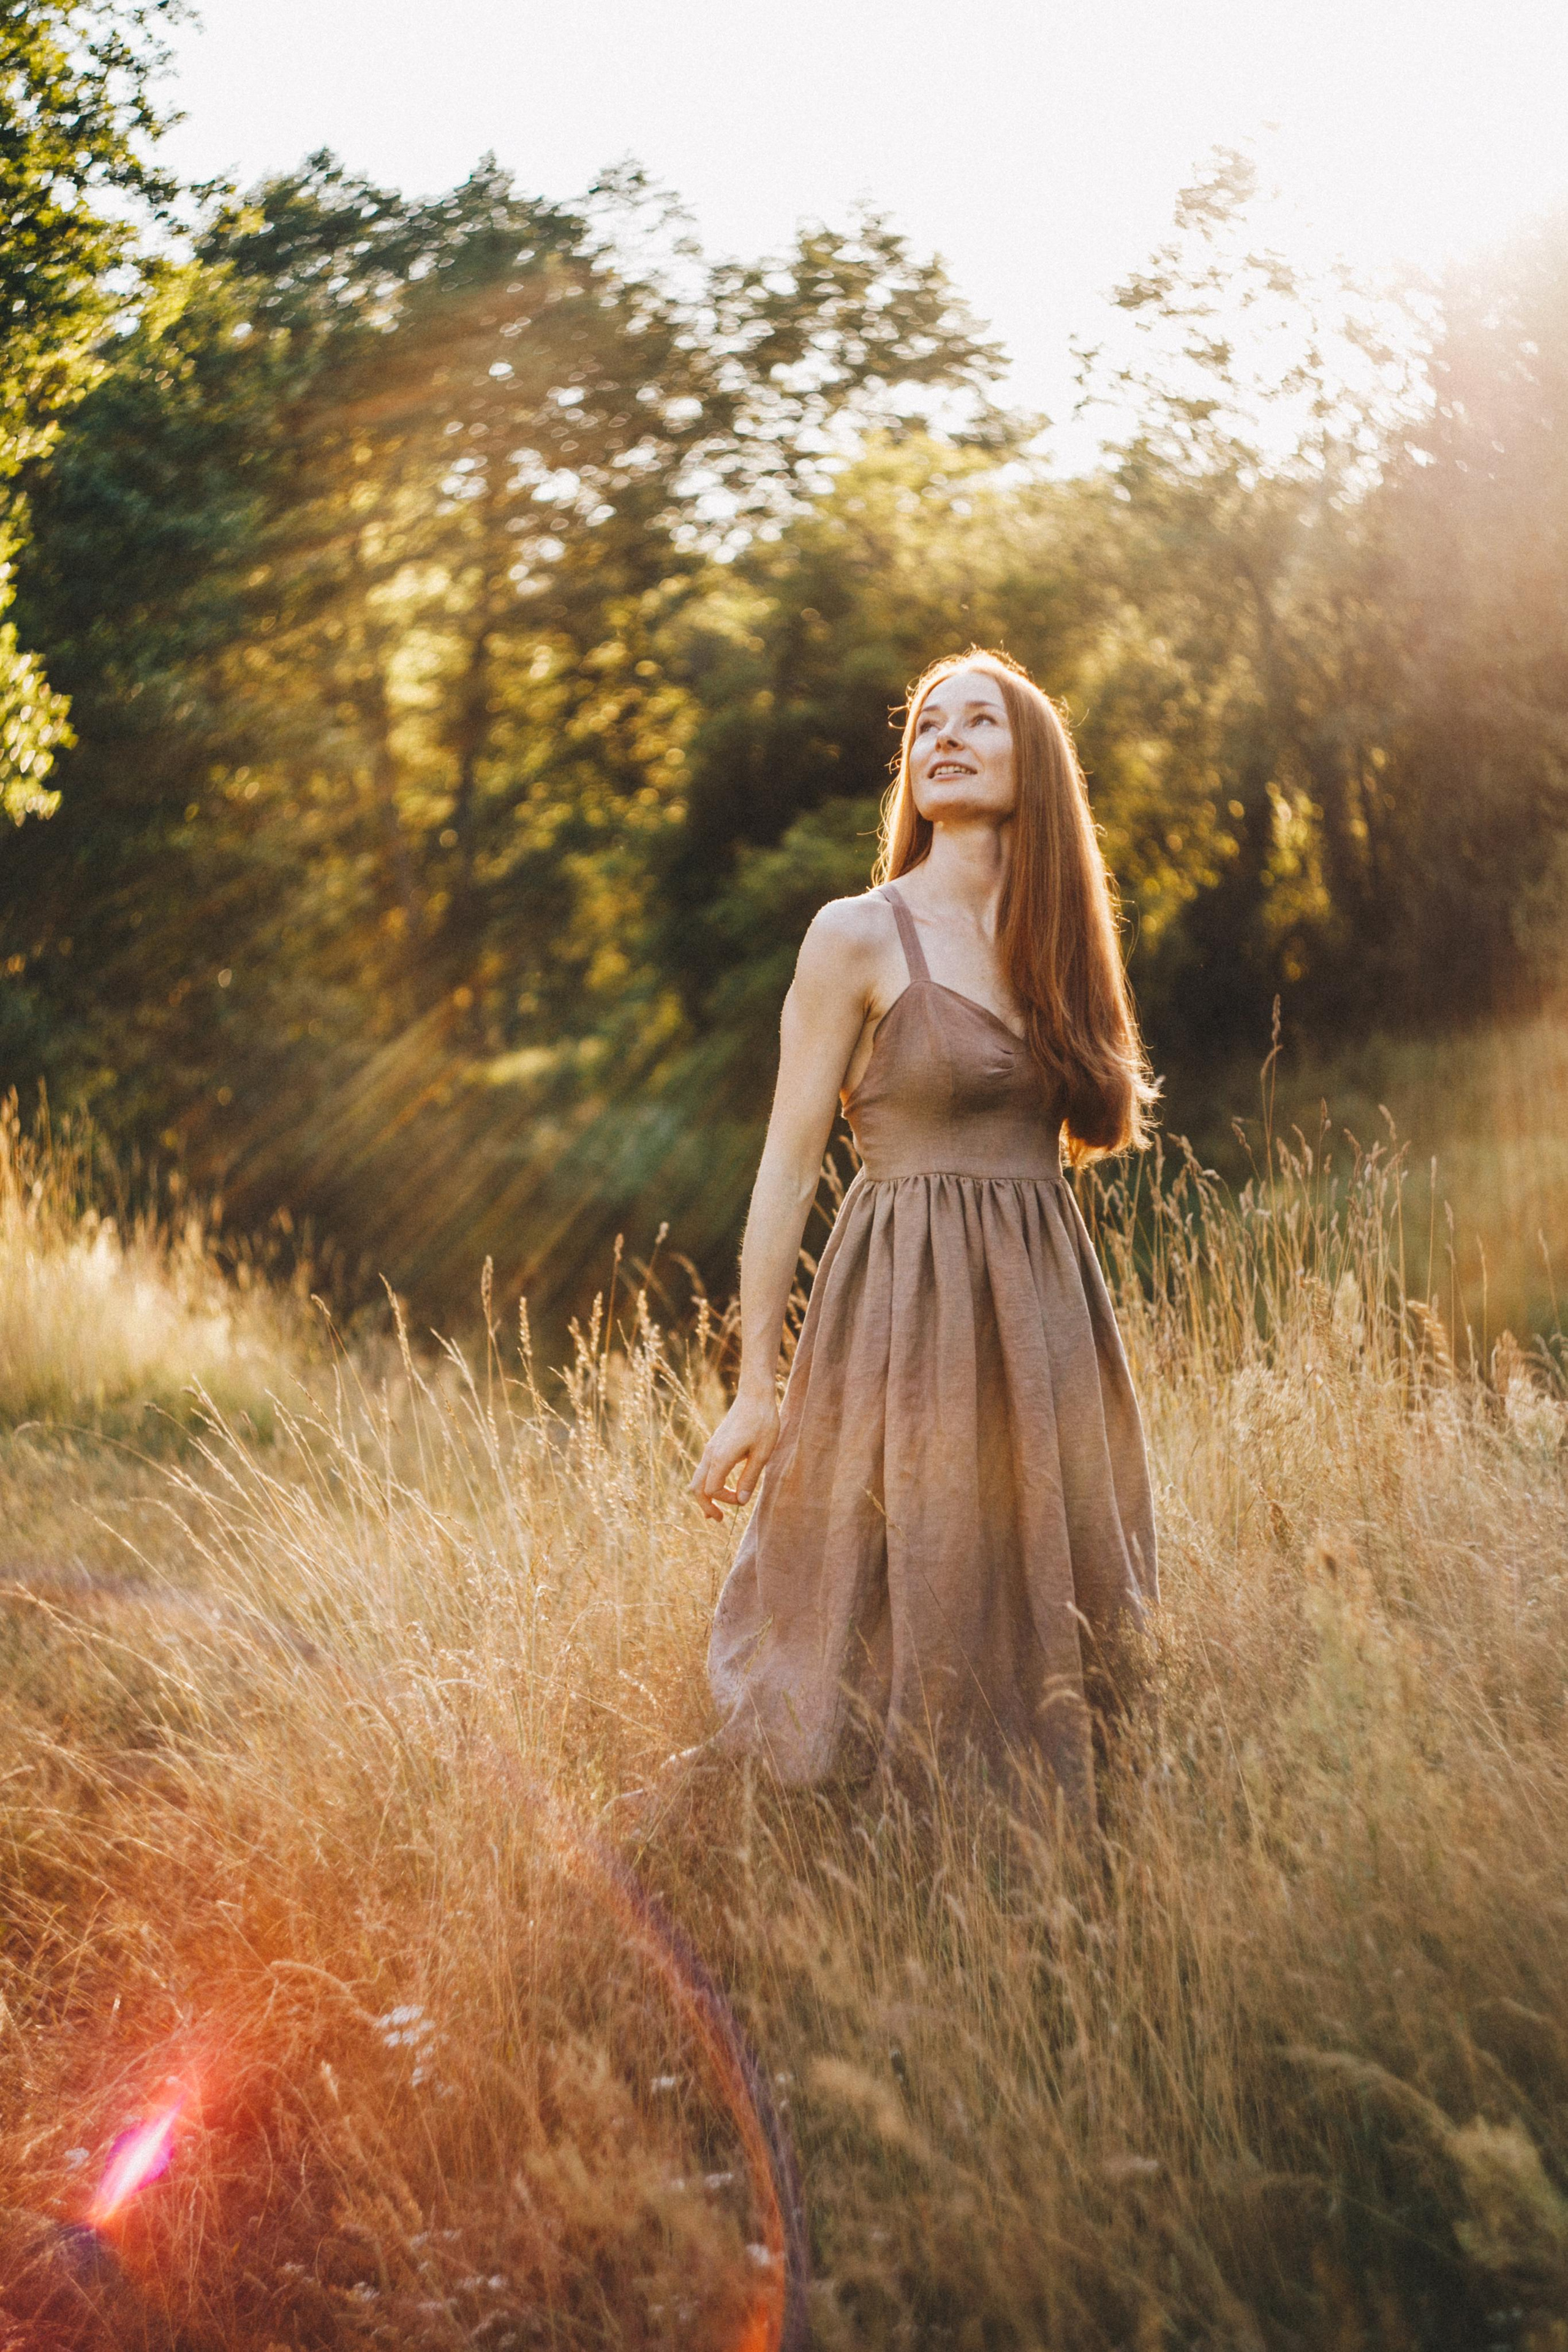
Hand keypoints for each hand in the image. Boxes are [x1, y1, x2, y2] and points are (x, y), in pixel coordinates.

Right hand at [688, 1389, 779, 1521]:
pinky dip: (708, 1484)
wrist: (755, 1395)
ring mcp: (711, 1448)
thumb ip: (750, 1478)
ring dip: (705, 1495)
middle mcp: (711, 1454)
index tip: (742, 1499)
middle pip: (697, 1487)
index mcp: (721, 1457)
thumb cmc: (763, 1422)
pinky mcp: (715, 1444)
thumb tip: (741, 1501)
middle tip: (719, 1520)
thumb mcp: (762, 1453)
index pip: (712, 1490)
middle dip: (706, 1505)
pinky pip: (704, 1469)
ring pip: (698, 1478)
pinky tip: (719, 1489)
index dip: (725, 1500)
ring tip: (715, 1511)